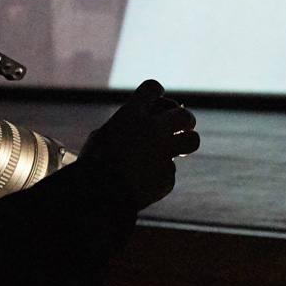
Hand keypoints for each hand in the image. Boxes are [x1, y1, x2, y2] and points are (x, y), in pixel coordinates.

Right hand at [79, 79, 198, 208]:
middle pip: (184, 115)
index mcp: (132, 114)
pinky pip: (170, 171)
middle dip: (184, 120)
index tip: (157, 100)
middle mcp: (154, 129)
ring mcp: (165, 153)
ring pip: (192, 141)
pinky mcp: (168, 176)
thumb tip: (133, 130)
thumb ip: (123, 128)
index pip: (152, 88)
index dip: (156, 93)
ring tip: (180, 150)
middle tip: (181, 127)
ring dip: (186, 142)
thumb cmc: (93, 164)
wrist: (99, 196)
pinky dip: (161, 175)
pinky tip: (146, 181)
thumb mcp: (101, 136)